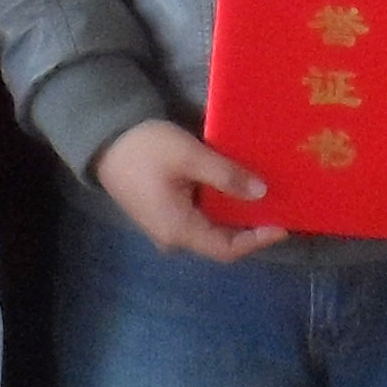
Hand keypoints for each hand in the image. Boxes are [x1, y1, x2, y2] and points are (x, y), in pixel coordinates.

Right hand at [95, 119, 288, 260]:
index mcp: (179, 231)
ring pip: (210, 228)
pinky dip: (219, 206)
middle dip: (249, 228)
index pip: (226, 249)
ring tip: (262, 197)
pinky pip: (198, 217)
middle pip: (220, 241)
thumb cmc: (145, 148)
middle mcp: (173, 237)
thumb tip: (261, 193)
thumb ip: (226, 176)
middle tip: (277, 209)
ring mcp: (166, 226)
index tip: (283, 226)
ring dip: (235, 215)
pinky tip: (234, 188)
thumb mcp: (189, 156)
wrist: (104, 137)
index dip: (257, 241)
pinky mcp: (163, 212)